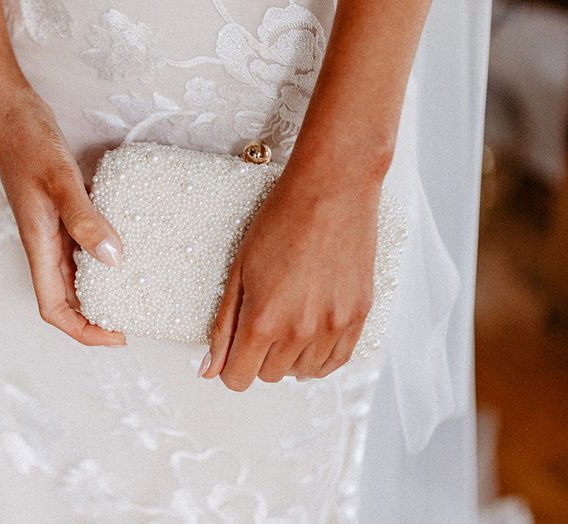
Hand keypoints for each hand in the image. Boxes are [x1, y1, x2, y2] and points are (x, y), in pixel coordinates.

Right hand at [0, 85, 126, 346]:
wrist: (8, 109)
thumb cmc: (27, 142)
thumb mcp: (59, 180)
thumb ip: (85, 220)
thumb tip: (114, 261)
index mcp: (39, 244)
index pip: (54, 307)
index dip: (82, 329)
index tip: (116, 336)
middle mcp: (43, 241)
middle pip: (65, 296)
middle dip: (94, 315)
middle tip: (133, 316)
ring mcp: (49, 224)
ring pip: (72, 271)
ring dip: (98, 287)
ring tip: (133, 289)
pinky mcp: (57, 206)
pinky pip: (78, 242)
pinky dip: (98, 252)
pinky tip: (122, 242)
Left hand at [200, 170, 381, 388]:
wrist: (331, 190)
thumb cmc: (280, 221)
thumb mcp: (238, 270)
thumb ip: (223, 325)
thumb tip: (209, 370)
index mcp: (263, 319)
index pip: (239, 379)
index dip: (231, 367)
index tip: (234, 349)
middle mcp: (300, 331)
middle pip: (269, 376)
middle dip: (258, 355)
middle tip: (262, 317)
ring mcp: (334, 326)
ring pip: (303, 372)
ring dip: (289, 356)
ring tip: (288, 317)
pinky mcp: (360, 316)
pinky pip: (337, 361)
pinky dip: (319, 356)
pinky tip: (311, 334)